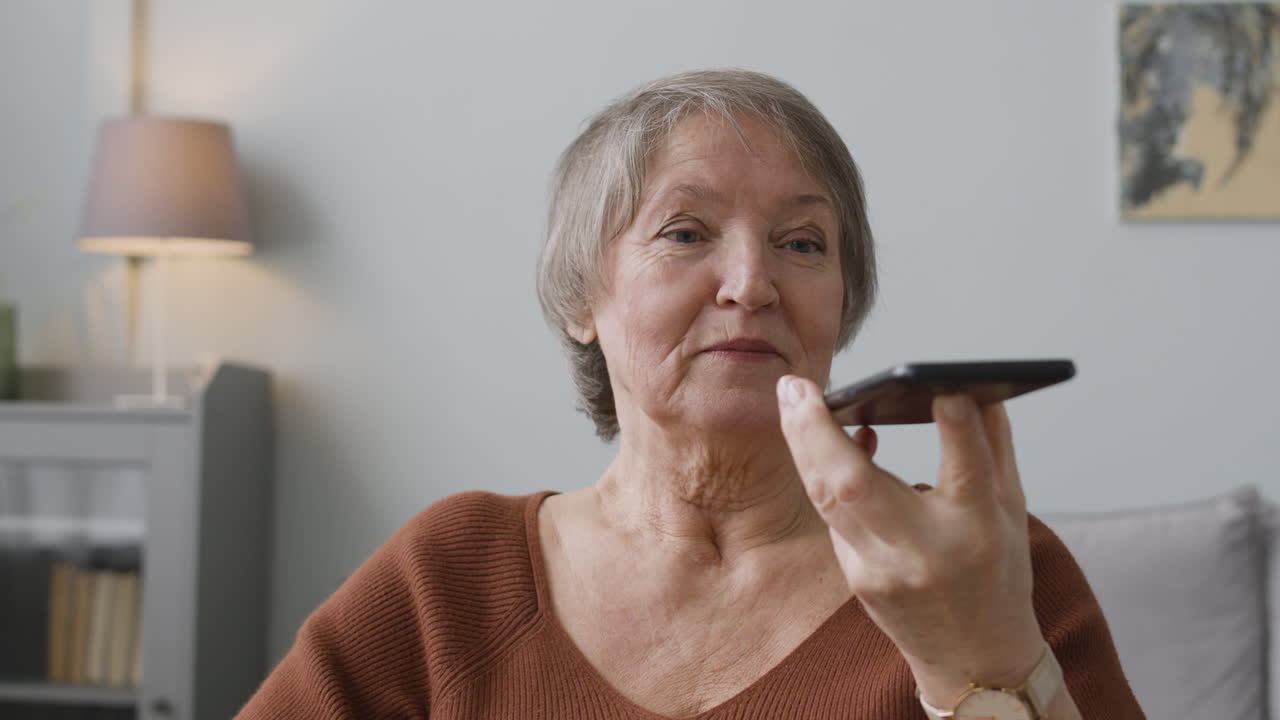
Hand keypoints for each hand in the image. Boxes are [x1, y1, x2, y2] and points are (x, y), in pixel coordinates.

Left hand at [776, 375, 1045, 707]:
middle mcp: (924, 552)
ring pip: (827, 499)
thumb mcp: (1013, 510)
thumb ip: (993, 447)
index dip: (958, 431)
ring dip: (802, 443)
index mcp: (979, 532)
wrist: (973, 659)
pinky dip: (822, 470)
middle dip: (818, 431)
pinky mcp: (855, 577)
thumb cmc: (996, 574)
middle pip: (857, 487)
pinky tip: (822, 435)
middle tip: (797, 386)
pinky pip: (831, 514)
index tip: (942, 389)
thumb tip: (970, 385)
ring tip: (792, 396)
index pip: (968, 474)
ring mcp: (882, 569)